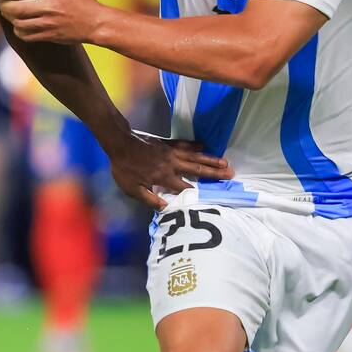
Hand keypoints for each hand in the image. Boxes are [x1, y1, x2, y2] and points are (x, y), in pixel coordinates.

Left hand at [0, 0, 103, 44]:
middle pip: (15, 7)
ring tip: (10, 13)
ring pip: (17, 23)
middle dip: (4, 3)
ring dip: (9, 17)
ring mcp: (47, 24)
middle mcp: (48, 7)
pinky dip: (18, 31)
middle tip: (4, 0)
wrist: (94, 24)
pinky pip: (25, 36)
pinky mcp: (47, 36)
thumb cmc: (82, 1)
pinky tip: (19, 26)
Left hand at [105, 130, 231, 211]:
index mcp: (165, 178)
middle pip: (198, 170)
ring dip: (211, 159)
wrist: (120, 142)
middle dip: (215, 173)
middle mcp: (173, 164)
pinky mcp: (168, 143)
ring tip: (225, 162)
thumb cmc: (124, 168)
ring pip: (195, 156)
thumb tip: (165, 209)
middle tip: (231, 174)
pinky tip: (204, 146)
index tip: (216, 196)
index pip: (186, 188)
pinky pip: (185, 144)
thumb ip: (150, 199)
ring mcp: (171, 152)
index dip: (200, 193)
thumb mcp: (132, 188)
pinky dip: (195, 145)